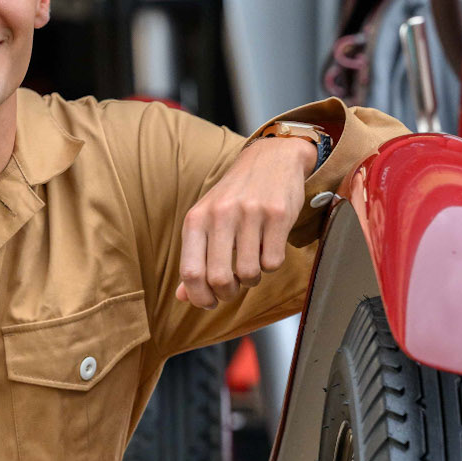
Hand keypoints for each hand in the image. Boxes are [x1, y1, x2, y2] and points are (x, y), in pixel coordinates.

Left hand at [174, 137, 316, 309]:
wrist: (271, 158)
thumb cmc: (234, 196)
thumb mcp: (206, 221)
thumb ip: (194, 258)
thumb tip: (183, 297)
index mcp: (196, 219)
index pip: (190, 272)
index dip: (199, 297)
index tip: (209, 302)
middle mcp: (220, 215)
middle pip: (219, 278)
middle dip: (227, 294)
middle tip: (233, 289)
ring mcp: (250, 213)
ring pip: (249, 273)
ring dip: (252, 279)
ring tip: (251, 265)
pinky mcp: (278, 214)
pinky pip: (273, 262)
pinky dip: (271, 265)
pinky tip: (267, 248)